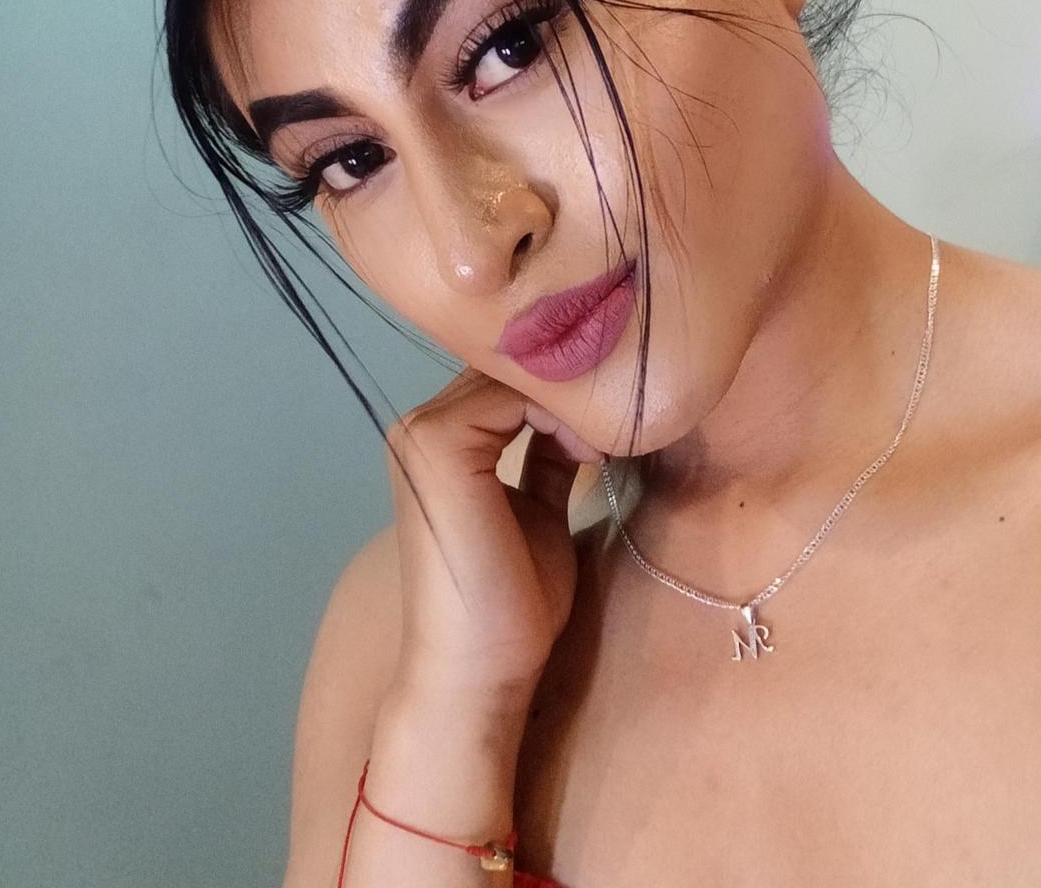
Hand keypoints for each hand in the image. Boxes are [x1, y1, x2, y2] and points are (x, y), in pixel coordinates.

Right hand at [380, 366, 598, 707]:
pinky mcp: (438, 449)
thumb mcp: (541, 510)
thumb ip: (548, 456)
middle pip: (505, 368)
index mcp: (439, 441)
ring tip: (608, 435)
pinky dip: (558, 411)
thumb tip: (583, 414)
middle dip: (567, 382)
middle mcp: (419, 427)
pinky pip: (508, 396)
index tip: (617, 405)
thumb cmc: (512, 604)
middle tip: (621, 409)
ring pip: (509, 374)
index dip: (563, 382)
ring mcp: (421, 436)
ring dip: (566, 396)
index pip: (505, 375)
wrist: (482, 672)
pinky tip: (591, 447)